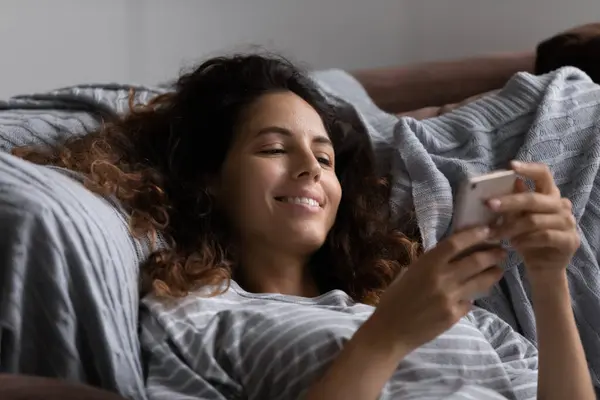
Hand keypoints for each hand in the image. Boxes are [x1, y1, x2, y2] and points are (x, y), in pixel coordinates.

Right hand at [372, 226, 505, 350]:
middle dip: (493, 254)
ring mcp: (450, 298)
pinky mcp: (454, 315)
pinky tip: (472, 295)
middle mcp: (441, 278)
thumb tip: (453, 255)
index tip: (486, 230)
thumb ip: (431, 264)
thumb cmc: (395, 298)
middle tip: (501, 252)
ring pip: (481, 281)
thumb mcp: (410, 273)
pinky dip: (472, 297)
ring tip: (498, 270)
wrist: (391, 330)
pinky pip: (470, 301)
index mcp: (427, 264)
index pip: (455, 243)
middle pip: (476, 261)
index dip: (474, 235)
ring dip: (493, 274)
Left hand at [487, 161, 579, 276]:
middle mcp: (561, 205)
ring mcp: (568, 223)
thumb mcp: (517, 219)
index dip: (528, 169)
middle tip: (488, 205)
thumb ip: (513, 202)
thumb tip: (504, 184)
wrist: (543, 266)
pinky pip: (544, 236)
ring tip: (494, 233)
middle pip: (534, 198)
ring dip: (511, 227)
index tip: (510, 166)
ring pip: (535, 220)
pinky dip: (525, 240)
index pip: (544, 174)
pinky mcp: (570, 240)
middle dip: (509, 202)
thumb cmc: (527, 239)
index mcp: (549, 195)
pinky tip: (513, 244)